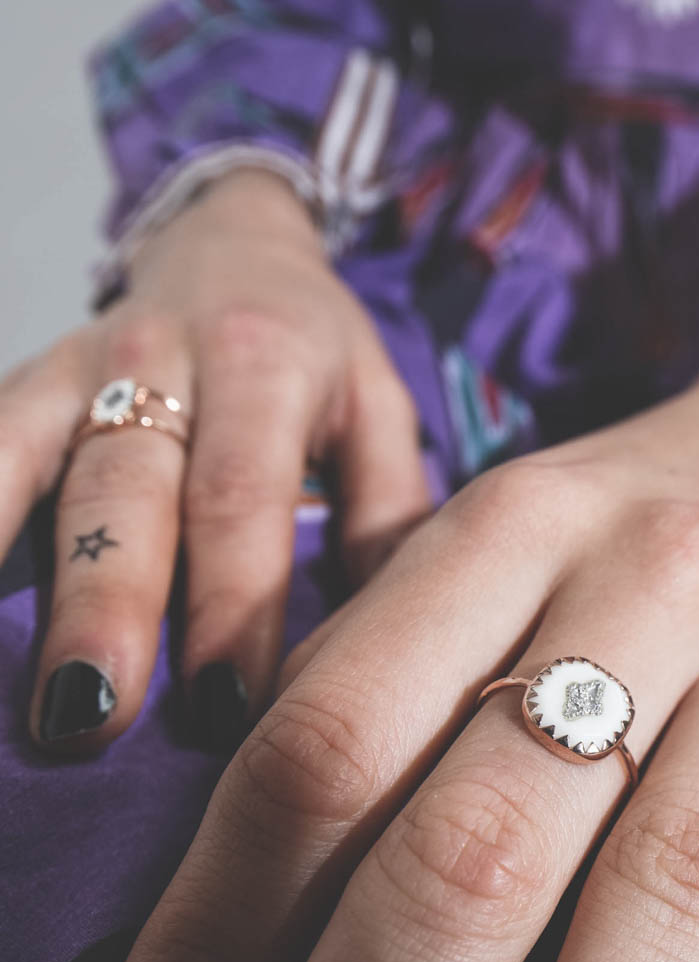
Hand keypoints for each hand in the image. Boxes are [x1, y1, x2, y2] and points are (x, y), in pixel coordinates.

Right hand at [0, 169, 429, 752]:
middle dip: (105, 604)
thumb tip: (396, 642)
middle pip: (124, 489)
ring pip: (28, 467)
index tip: (228, 706)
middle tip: (93, 715)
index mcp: (263, 365)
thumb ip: (392, 516)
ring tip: (19, 686)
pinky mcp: (19, 384)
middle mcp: (158, 355)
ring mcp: (73, 368)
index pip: (239, 495)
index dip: (230, 602)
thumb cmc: (312, 357)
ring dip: (10, 571)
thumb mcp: (379, 412)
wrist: (231, 246)